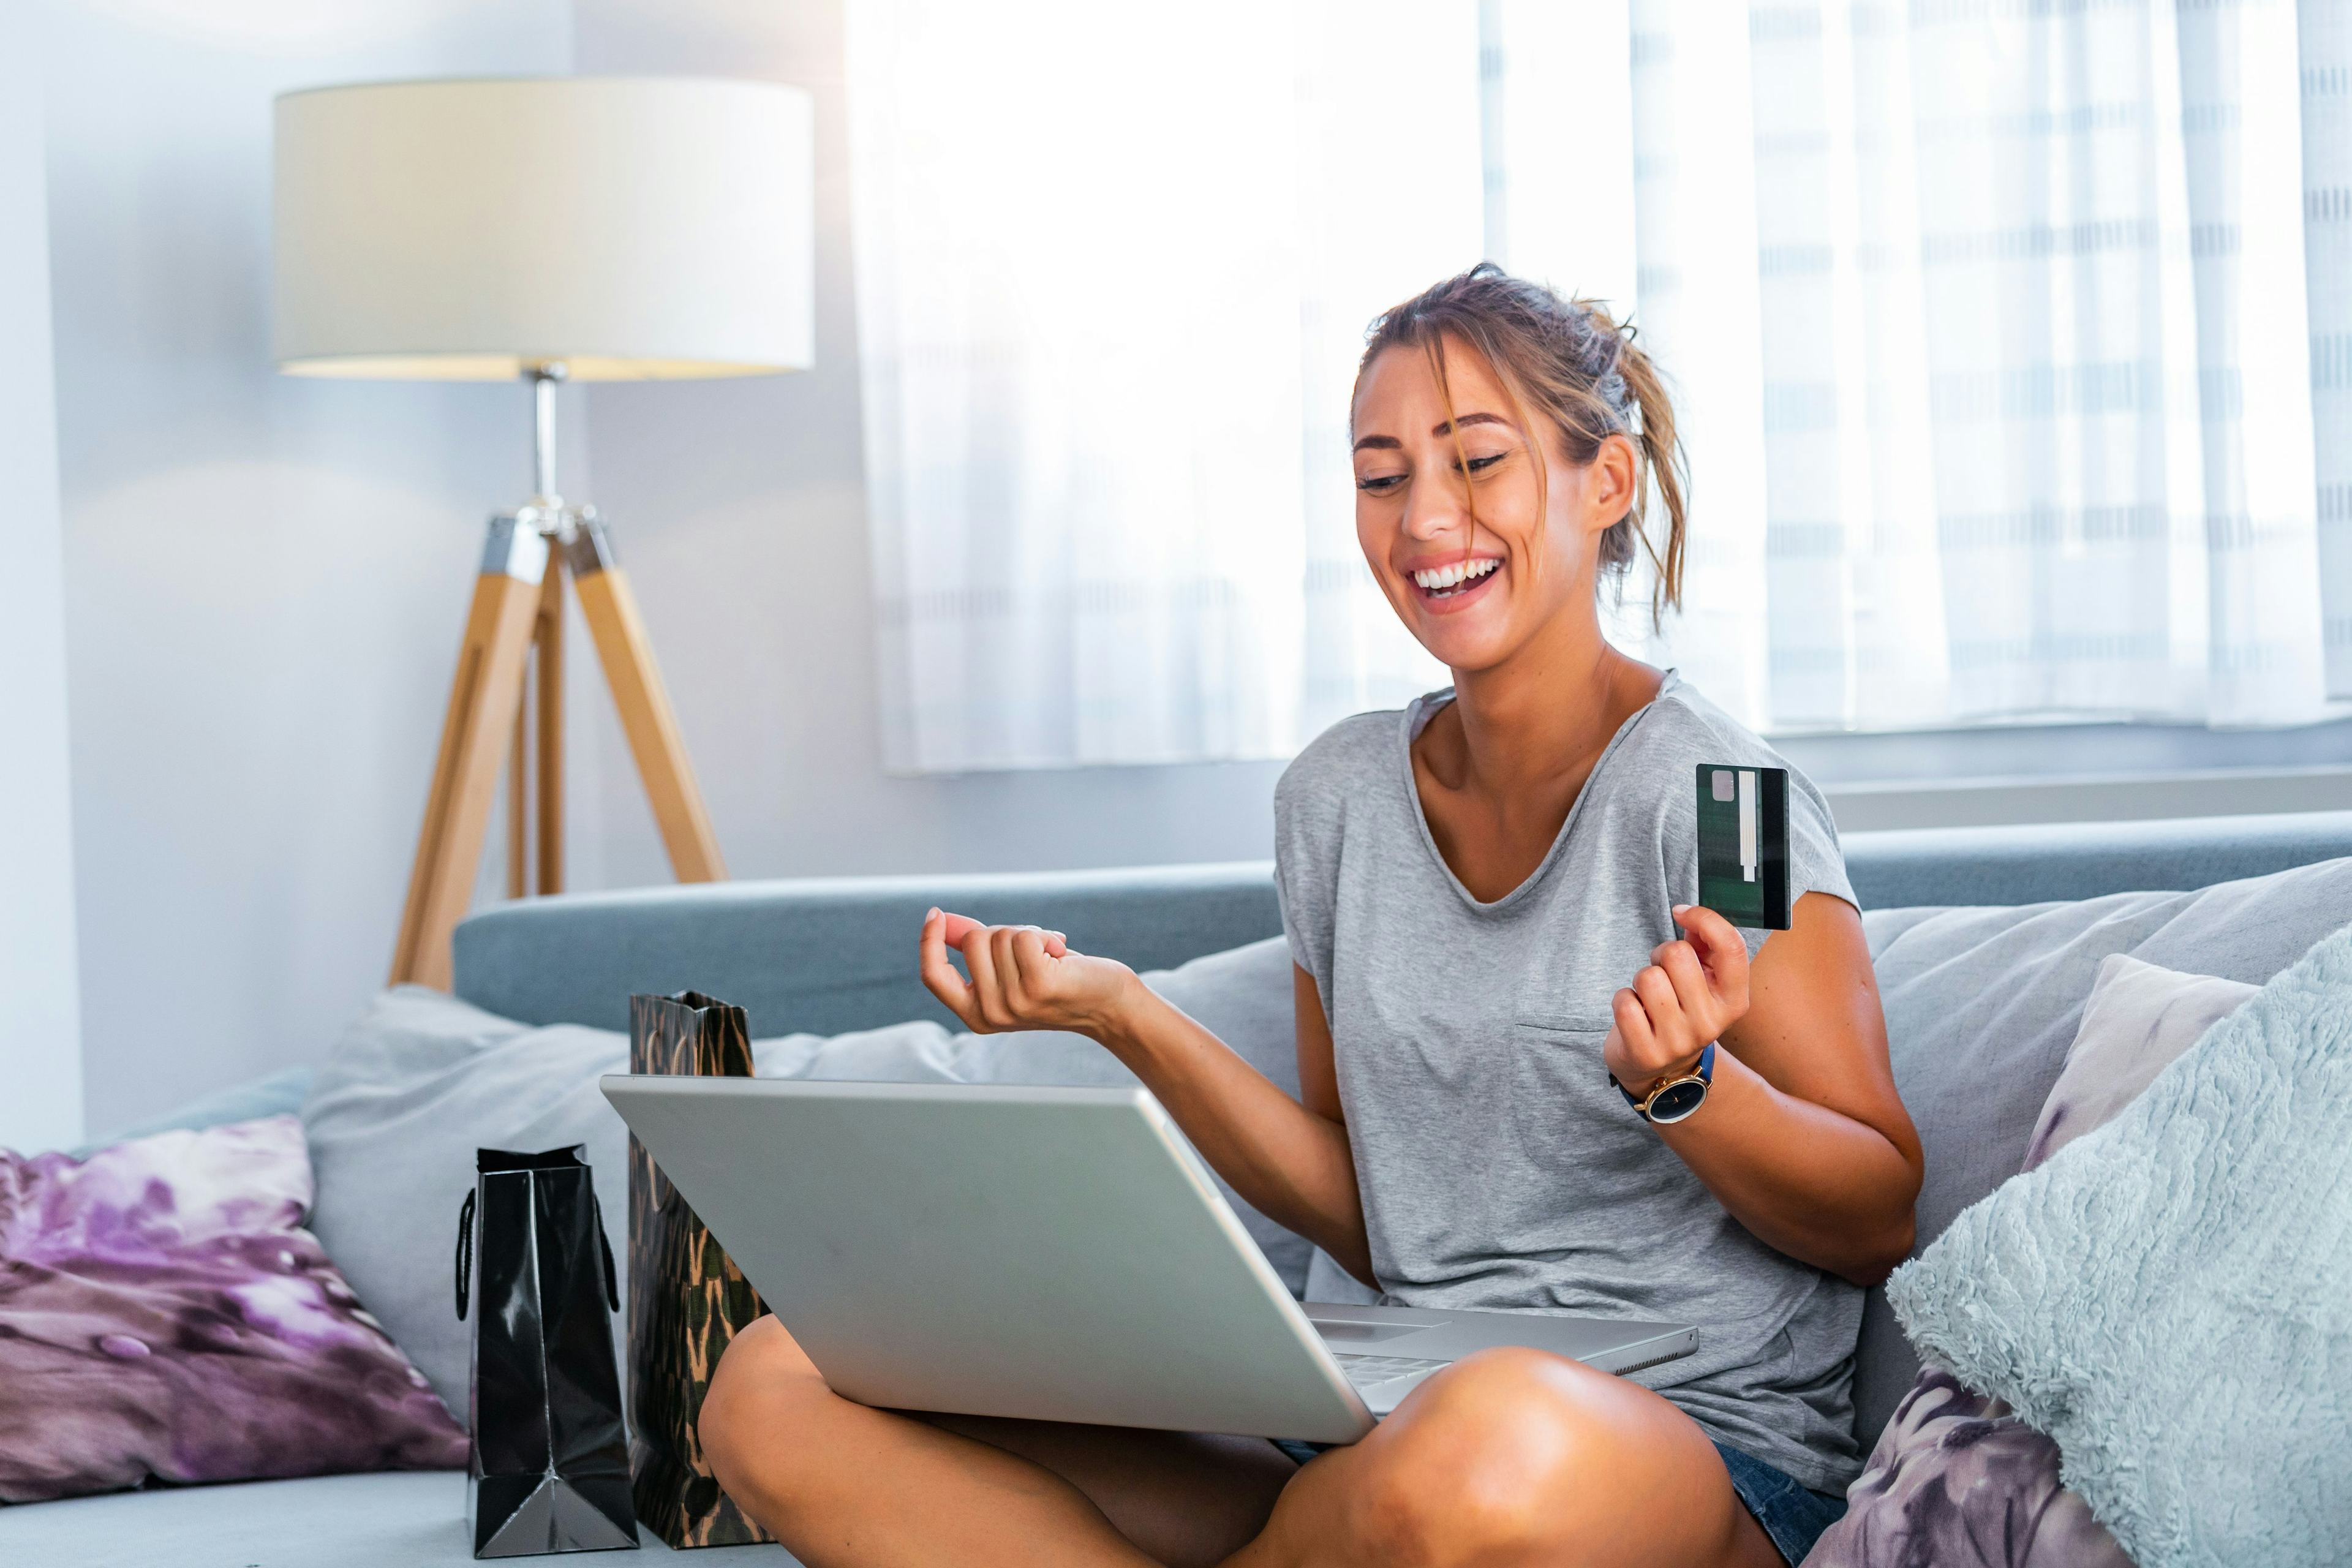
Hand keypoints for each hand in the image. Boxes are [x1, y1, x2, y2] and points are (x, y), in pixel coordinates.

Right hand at [917, 908, 1140, 1037]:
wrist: (1109, 1007)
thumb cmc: (1059, 982)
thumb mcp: (1009, 969)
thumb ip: (974, 949)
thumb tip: (943, 921)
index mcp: (975, 1015)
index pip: (933, 977)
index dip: (929, 942)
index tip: (936, 914)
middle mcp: (990, 1014)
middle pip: (973, 940)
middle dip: (1002, 932)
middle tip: (1031, 951)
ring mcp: (1013, 1003)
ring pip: (1001, 935)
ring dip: (1029, 934)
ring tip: (1050, 957)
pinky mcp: (1038, 987)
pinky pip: (1025, 936)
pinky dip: (1045, 936)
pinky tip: (1061, 955)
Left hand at [1603, 904, 1750, 1097]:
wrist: (1664, 1072)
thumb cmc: (1681, 1011)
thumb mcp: (1704, 981)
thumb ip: (1704, 946)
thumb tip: (1689, 915)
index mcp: (1734, 1001)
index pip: (1731, 947)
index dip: (1705, 919)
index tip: (1683, 913)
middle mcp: (1711, 1022)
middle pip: (1677, 954)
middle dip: (1661, 955)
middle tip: (1662, 973)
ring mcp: (1678, 1041)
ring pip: (1647, 976)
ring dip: (1641, 980)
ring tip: (1649, 997)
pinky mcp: (1646, 1052)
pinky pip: (1624, 1001)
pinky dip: (1623, 999)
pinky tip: (1635, 1014)